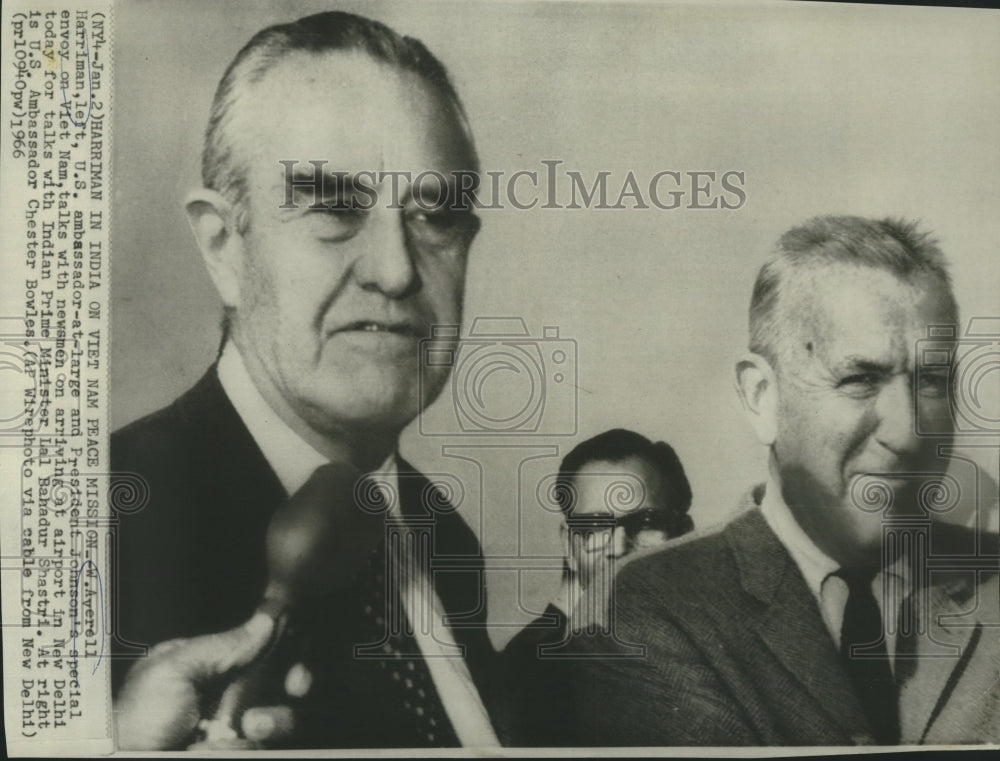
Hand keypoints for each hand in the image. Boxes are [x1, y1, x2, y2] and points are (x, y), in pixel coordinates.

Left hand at [115, 612, 288, 749]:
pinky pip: (276, 741)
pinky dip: (265, 738)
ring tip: (253, 725)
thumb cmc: (135, 723)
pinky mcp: (241, 750)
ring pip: (287, 712)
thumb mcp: (173, 669)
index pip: (259, 645)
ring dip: (279, 716)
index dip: (285, 642)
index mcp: (206, 665)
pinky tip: (244, 738)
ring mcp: (236, 727)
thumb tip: (266, 620)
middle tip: (296, 684)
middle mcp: (227, 694)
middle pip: (283, 676)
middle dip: (298, 677)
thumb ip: (223, 644)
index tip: (299, 643)